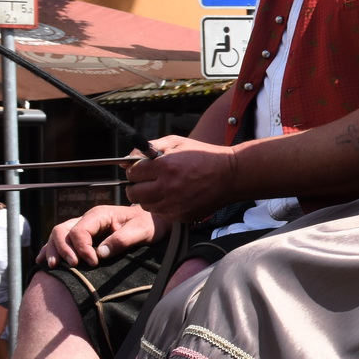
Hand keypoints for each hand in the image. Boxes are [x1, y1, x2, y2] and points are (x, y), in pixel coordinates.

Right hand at [37, 203, 159, 268]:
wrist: (156, 223)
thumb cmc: (150, 225)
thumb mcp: (142, 231)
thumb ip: (122, 240)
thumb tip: (100, 253)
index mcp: (100, 215)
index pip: (79, 230)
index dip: (82, 248)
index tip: (94, 262)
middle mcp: (88, 219)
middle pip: (62, 230)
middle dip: (63, 249)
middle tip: (74, 266)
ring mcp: (84, 227)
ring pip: (58, 235)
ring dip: (53, 250)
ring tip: (54, 266)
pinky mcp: (84, 237)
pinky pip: (62, 241)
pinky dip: (51, 250)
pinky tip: (44, 261)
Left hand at [126, 136, 240, 221]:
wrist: (231, 176)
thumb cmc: (204, 157)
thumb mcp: (177, 142)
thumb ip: (149, 148)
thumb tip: (126, 161)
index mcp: (165, 166)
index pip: (132, 173)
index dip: (136, 170)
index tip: (145, 169)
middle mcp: (168, 187)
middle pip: (133, 193)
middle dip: (138, 186)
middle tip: (150, 181)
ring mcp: (175, 204)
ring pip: (145, 205)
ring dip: (150, 197)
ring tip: (165, 189)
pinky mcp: (181, 216)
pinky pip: (161, 213)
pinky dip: (164, 206)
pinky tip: (176, 197)